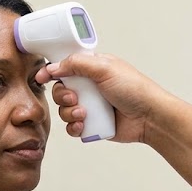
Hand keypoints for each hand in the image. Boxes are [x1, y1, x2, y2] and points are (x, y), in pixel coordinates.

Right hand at [35, 52, 168, 143]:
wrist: (149, 117)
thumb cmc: (135, 89)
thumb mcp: (105, 68)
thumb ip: (77, 64)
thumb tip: (54, 66)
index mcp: (93, 69)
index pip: (65, 66)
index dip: (52, 71)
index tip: (42, 78)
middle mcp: (90, 86)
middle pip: (61, 89)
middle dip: (63, 96)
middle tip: (75, 99)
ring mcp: (91, 106)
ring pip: (64, 110)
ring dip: (69, 113)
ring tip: (83, 114)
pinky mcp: (92, 124)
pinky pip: (72, 126)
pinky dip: (74, 127)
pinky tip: (83, 125)